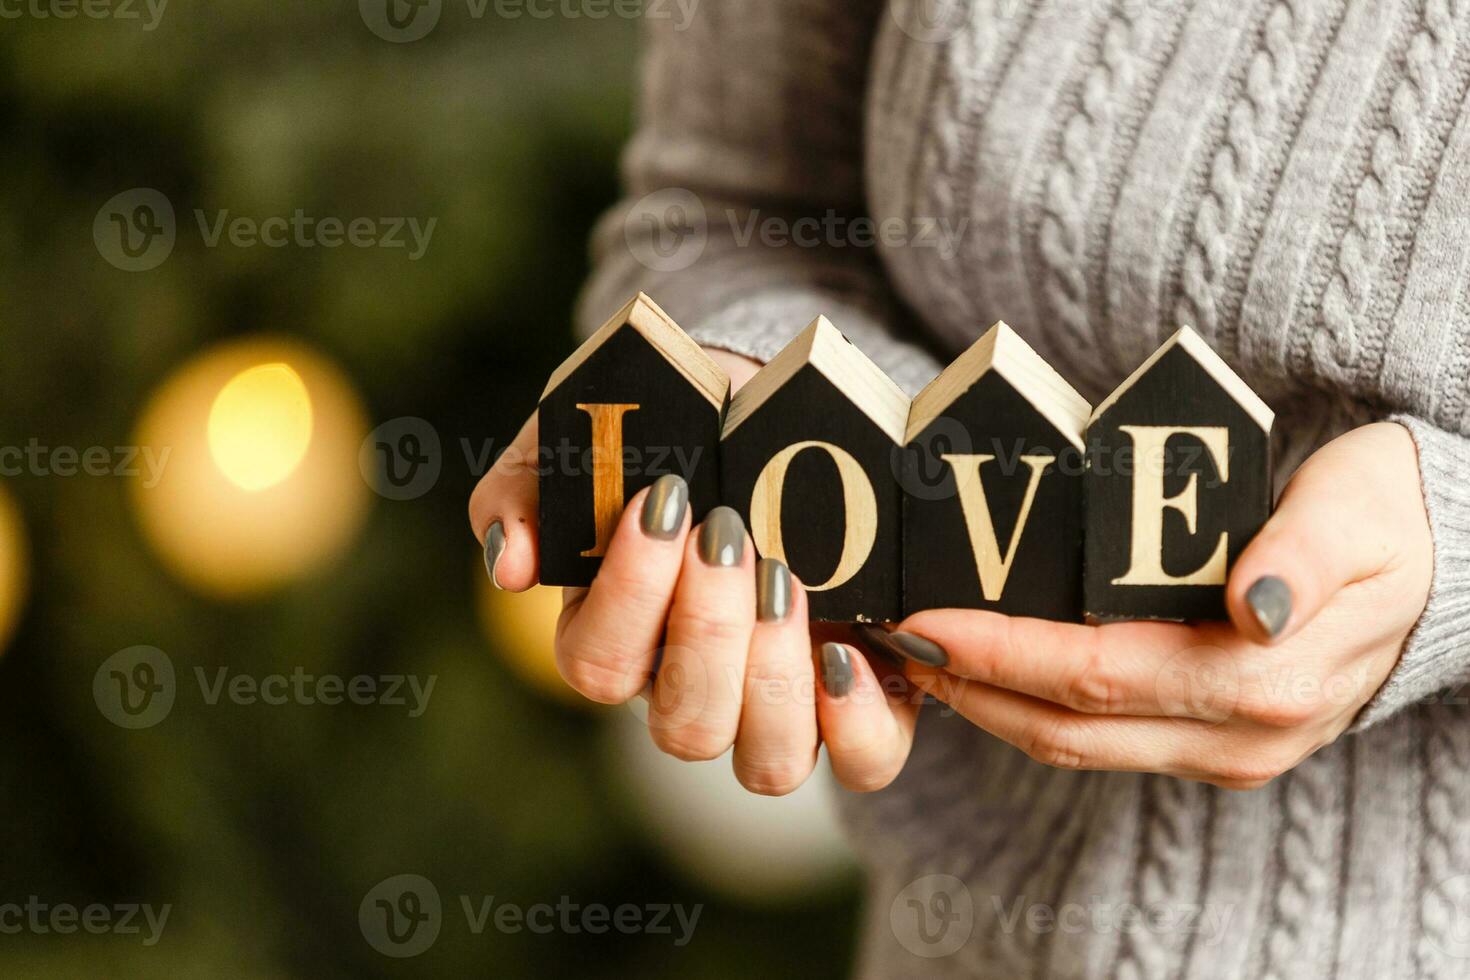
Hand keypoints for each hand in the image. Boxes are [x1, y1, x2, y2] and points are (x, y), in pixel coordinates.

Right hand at [469, 348, 917, 794]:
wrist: (774, 409)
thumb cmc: (667, 427)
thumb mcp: (587, 435)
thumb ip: (529, 491)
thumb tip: (511, 566)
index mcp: (614, 640)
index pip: (597, 663)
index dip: (629, 595)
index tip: (662, 501)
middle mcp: (690, 690)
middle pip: (685, 727)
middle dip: (707, 631)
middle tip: (730, 532)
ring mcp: (773, 705)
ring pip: (766, 763)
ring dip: (774, 676)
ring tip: (784, 578)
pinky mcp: (855, 700)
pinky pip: (861, 760)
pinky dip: (859, 721)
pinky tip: (848, 648)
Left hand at [893, 422, 1433, 789]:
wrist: (1439, 567)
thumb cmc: (1385, 520)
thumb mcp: (1355, 514)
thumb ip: (1301, 556)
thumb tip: (1248, 600)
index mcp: (1265, 678)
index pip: (1099, 674)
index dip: (1002, 651)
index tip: (924, 616)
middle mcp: (1240, 735)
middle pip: (1069, 724)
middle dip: (970, 682)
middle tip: (893, 634)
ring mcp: (1227, 753)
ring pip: (1076, 745)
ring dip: (989, 703)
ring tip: (920, 653)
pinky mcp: (1213, 747)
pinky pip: (1101, 741)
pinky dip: (1031, 709)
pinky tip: (986, 669)